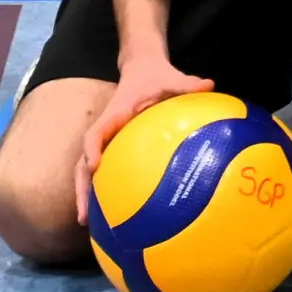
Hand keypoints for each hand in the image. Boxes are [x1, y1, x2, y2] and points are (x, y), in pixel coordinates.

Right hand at [73, 52, 213, 224]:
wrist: (142, 68)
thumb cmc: (156, 76)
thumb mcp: (172, 78)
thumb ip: (187, 84)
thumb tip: (210, 85)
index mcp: (114, 114)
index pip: (96, 133)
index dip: (92, 149)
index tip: (94, 165)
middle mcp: (105, 131)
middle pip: (83, 163)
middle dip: (81, 189)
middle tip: (84, 216)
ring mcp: (107, 141)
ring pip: (87, 172)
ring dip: (85, 195)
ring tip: (88, 223)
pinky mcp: (113, 147)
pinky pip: (104, 171)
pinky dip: (101, 191)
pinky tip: (110, 214)